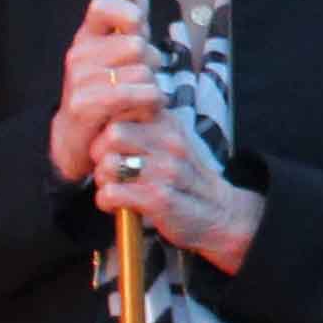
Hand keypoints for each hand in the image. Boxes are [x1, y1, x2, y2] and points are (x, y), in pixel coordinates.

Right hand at [51, 0, 164, 184]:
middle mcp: (79, 55)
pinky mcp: (84, 104)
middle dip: (152, 64)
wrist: (79, 140)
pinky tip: (145, 111)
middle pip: (137, 44)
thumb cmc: (107, 95)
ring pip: (141, 71)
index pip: (102, 6)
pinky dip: (148, 104)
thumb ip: (132, 27)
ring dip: (153, 89)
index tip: (138, 28)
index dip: (127, 13)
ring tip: (146, 101)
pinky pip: (132, 94)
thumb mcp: (120, 58)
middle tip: (146, 80)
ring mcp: (78, 79)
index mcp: (87, 38)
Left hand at [87, 115, 260, 271]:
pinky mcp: (160, 199)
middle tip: (110, 168)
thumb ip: (144, 124)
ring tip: (115, 187)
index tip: (114, 145)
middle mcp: (170, 143)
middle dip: (100, 153)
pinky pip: (112, 193)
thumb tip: (104, 114)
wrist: (222, 214)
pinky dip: (107, 201)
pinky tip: (118, 204)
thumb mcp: (171, 140)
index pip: (123, 109)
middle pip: (112, 134)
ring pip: (109, 164)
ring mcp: (167, 171)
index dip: (107, 128)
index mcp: (169, 123)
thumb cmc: (186, 177)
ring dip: (103, 180)